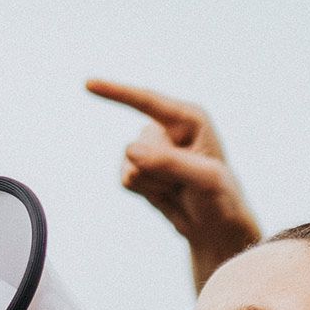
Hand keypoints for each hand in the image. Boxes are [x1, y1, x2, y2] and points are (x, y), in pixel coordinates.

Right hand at [86, 80, 262, 284]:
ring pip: (130, 165)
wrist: (216, 226)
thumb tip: (130, 150)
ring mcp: (151, 148)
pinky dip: (145, 192)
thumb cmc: (220, 197)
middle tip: (187, 183)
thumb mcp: (205, 179)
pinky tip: (166, 193)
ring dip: (154, 184)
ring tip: (178, 188)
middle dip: (160, 172)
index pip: (147, 101)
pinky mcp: (139, 168)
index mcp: (189, 118)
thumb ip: (169, 163)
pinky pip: (125, 180)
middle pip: (140, 147)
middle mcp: (167, 127)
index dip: (116, 92)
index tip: (88, 84)